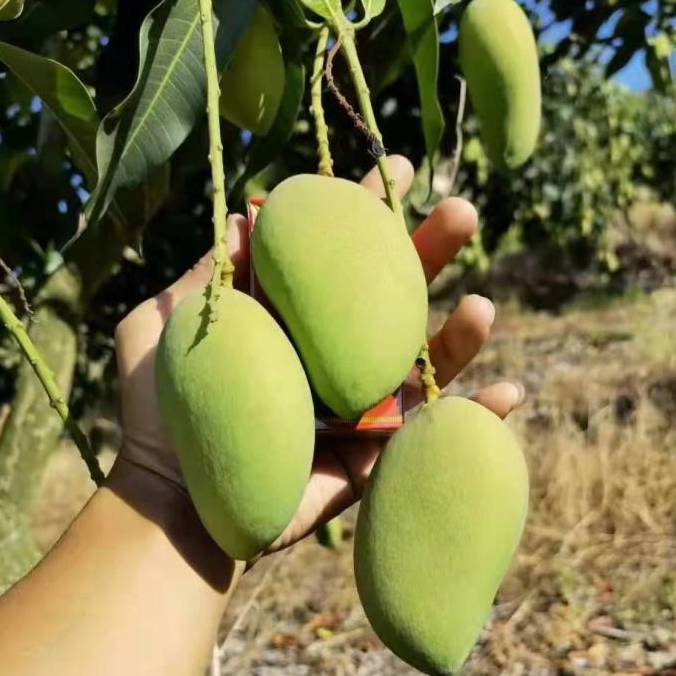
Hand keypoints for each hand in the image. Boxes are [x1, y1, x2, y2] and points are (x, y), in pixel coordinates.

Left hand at [114, 156, 524, 555]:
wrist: (173, 504)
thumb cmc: (162, 417)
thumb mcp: (166, 326)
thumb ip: (207, 276)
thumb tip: (242, 220)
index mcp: (287, 320)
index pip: (334, 259)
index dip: (365, 213)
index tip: (397, 170)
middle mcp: (328, 357)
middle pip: (391, 297)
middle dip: (428, 253)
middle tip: (462, 213)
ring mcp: (356, 409)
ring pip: (423, 362)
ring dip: (461, 333)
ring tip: (483, 305)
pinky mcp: (374, 460)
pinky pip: (433, 436)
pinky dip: (478, 418)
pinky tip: (512, 392)